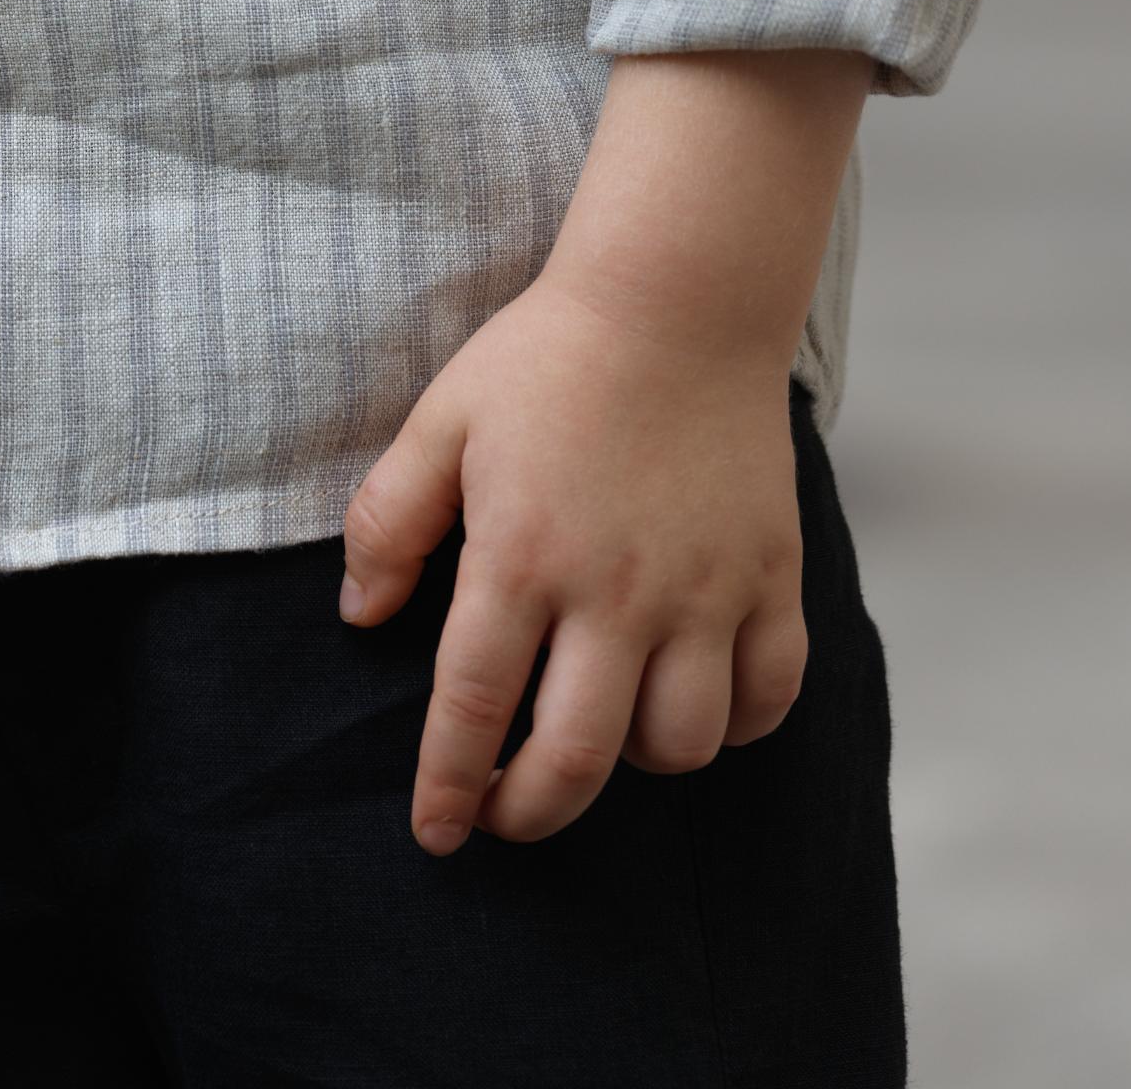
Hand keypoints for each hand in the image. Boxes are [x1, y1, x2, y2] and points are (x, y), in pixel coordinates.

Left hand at [341, 271, 807, 853]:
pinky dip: (733, 726)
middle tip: (505, 813)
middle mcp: (616, 591)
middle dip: (530, 813)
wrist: (674, 298)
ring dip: (631, 764)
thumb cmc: (548, 358)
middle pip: (576, 759)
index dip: (450, 785)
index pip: (475, 708)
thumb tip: (360, 616)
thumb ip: (389, 519)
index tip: (436, 832)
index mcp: (522, 555)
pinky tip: (692, 700)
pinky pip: (766, 699)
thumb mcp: (442, 419)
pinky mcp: (770, 578)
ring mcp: (703, 590)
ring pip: (678, 746)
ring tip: (599, 728)